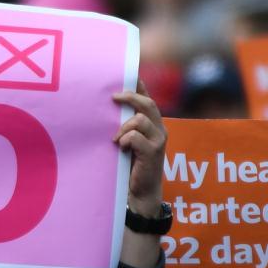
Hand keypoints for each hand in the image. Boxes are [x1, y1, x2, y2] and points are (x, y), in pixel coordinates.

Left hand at [112, 79, 166, 214]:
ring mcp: (159, 140)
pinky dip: (125, 140)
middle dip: (130, 97)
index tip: (128, 74)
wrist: (140, 193)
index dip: (140, 86)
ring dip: (123, 127)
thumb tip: (107, 109)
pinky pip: (136, 136)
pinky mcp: (153, 152)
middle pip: (147, 104)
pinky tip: (121, 148)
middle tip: (112, 97)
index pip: (148, 99)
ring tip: (116, 139)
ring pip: (140, 119)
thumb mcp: (127, 142)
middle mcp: (160, 129)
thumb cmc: (130, 167)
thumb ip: (124, 127)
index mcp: (153, 124)